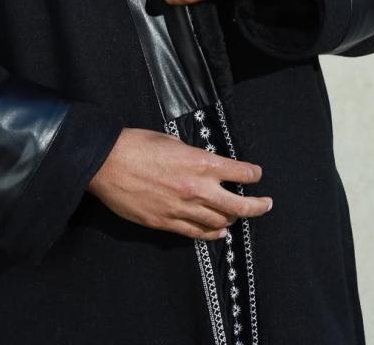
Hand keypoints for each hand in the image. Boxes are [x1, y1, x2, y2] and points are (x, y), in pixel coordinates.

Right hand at [88, 127, 271, 240]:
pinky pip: (197, 233)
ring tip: (239, 217)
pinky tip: (219, 232)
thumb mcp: (170, 141)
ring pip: (220, 222)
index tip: (257, 174)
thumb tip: (199, 163)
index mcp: (200, 162)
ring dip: (233, 219)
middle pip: (238, 205)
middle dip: (257, 206)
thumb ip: (191, 155)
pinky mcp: (167, 222)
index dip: (252, 174)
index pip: (239, 172)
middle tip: (266, 204)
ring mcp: (182, 209)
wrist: (107, 162)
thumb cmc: (136, 144)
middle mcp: (197, 188)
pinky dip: (212, 233)